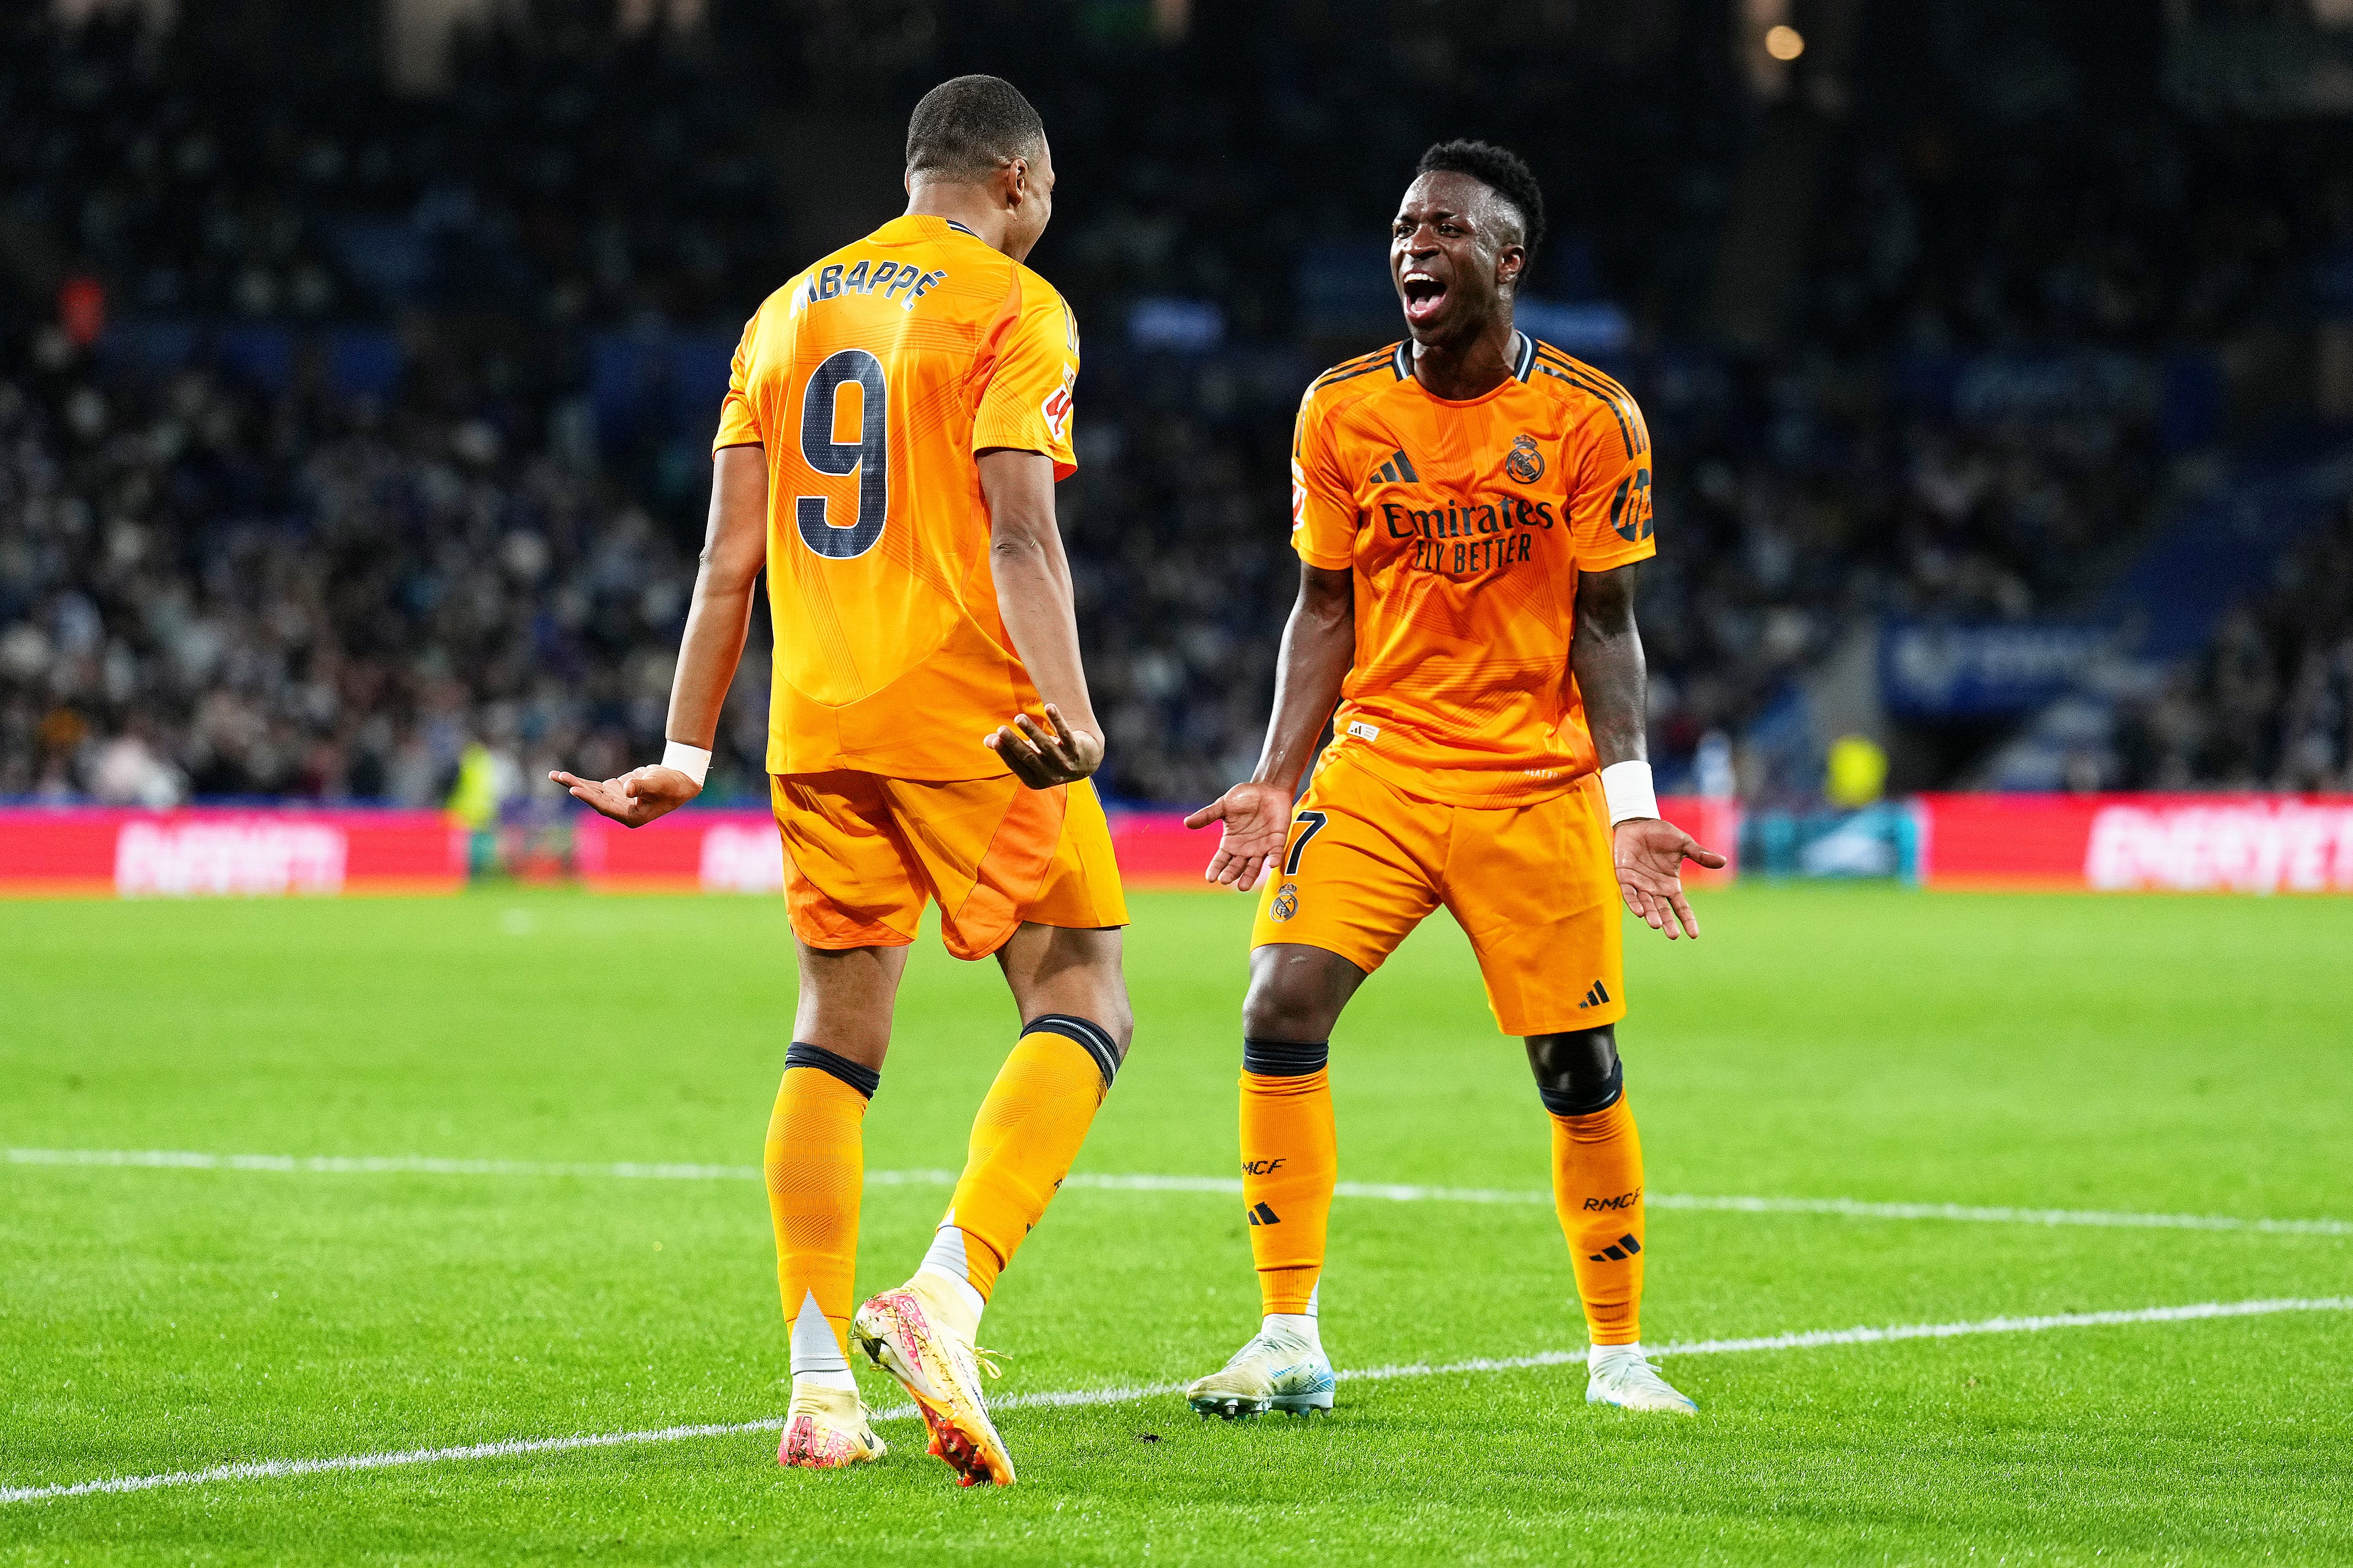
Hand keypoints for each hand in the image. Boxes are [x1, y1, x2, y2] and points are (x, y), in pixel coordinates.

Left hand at [549, 764, 700, 827]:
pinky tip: (564, 777)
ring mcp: (616, 801)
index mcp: (631, 816)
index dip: (589, 798)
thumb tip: (628, 788)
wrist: (679, 782)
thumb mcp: (660, 784)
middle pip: (593, 799)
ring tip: (554, 775)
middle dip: (576, 787)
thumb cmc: (672, 785)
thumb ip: (643, 786)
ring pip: (590, 792)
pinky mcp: (614, 791)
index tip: (574, 789)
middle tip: (559, 776)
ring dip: (573, 783)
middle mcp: (620, 811)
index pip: (605, 807)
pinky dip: (580, 781)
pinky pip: (593, 787)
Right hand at [984, 703, 1102, 789]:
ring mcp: (1066, 763)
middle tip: (1001, 728)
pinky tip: (1049, 707)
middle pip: (1030, 757)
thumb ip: (1009, 750)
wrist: (1086, 761)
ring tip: (1019, 718)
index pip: (1017, 766)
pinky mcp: (1078, 749)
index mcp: (1036, 781)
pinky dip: (1057, 720)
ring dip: (1032, 731)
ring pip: (1047, 746)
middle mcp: (1051, 775)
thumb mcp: (1029, 757)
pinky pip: (1066, 734)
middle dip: (1015, 743)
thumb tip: (987, 740)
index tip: (995, 737)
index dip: (1006, 752)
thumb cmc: (1049, 758)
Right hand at [1183, 780, 1294, 892]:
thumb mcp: (1223, 805)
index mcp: (1230, 843)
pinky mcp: (1277, 841)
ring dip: (1250, 876)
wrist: (1266, 788)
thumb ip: (1207, 815)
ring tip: (1243, 887)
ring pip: (1255, 866)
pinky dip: (1274, 859)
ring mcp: (1261, 847)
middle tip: (1225, 880)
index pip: (1221, 860)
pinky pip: (1275, 852)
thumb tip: (1187, 823)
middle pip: (1236, 867)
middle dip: (1231, 874)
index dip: (1215, 868)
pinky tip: (1271, 864)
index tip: (1210, 878)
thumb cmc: (1243, 797)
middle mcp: (1245, 849)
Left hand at [1612, 817, 1727, 939]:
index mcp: (1671, 885)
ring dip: (1650, 915)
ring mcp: (1640, 885)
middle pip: (1663, 910)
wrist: (1639, 823)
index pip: (1681, 907)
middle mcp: (1655, 889)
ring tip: (1656, 924)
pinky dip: (1633, 902)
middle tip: (1673, 935)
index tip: (1694, 935)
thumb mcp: (1684, 844)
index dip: (1687, 920)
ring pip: (1646, 904)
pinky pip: (1629, 893)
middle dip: (1667, 923)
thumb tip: (1723, 862)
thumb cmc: (1662, 835)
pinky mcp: (1625, 877)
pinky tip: (1639, 912)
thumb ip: (1700, 855)